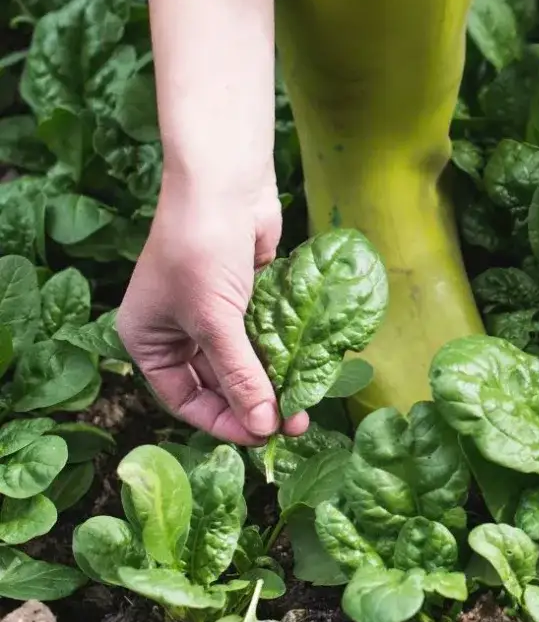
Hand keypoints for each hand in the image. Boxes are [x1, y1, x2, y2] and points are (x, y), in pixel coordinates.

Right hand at [118, 174, 308, 445]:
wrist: (225, 184)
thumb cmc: (201, 249)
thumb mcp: (215, 321)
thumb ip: (241, 376)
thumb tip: (264, 425)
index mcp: (148, 340)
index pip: (184, 399)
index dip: (222, 421)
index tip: (260, 437)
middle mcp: (178, 330)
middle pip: (218, 384)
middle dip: (254, 404)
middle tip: (292, 424)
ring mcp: (213, 312)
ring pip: (245, 362)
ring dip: (272, 383)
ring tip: (304, 405)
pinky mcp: (246, 296)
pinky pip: (264, 337)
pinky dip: (282, 354)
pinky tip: (306, 371)